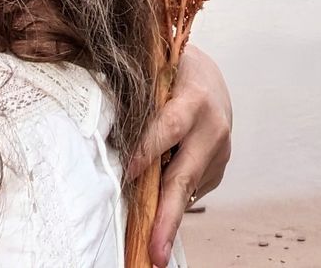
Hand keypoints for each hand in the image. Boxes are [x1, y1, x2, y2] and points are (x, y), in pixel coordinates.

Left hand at [126, 43, 231, 266]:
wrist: (209, 76)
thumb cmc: (172, 71)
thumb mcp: (154, 71)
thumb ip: (135, 97)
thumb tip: (100, 128)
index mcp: (194, 99)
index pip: (169, 129)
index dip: (147, 151)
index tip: (128, 174)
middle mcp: (212, 128)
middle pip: (184, 176)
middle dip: (167, 217)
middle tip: (155, 251)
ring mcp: (220, 152)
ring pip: (186, 190)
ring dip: (164, 215)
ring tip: (151, 247)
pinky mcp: (219, 168)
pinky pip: (190, 189)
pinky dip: (170, 197)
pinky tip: (157, 204)